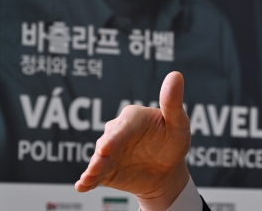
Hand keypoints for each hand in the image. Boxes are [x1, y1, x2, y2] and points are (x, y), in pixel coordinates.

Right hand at [75, 72, 191, 210]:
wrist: (167, 170)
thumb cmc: (174, 141)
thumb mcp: (179, 123)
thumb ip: (173, 102)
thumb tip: (175, 74)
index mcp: (133, 117)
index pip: (124, 127)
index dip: (115, 138)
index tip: (108, 147)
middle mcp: (117, 132)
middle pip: (107, 142)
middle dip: (102, 153)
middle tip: (98, 163)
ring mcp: (109, 151)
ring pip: (99, 159)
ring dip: (94, 168)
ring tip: (90, 177)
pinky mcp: (104, 169)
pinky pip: (94, 175)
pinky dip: (88, 180)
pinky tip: (82, 186)